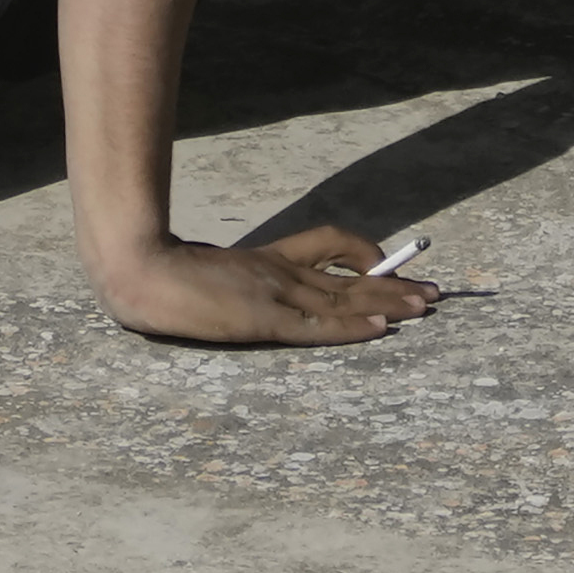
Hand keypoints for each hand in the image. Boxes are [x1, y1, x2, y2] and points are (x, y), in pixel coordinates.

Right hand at [100, 224, 435, 345]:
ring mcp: (273, 293)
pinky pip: (320, 324)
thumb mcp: (207, 272)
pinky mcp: (264, 317)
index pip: (327, 244)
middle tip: (435, 292)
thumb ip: (233, 279)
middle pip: (350, 275)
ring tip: (426, 307)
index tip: (387, 264)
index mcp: (265, 258)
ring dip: (390, 303)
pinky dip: (354, 326)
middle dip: (396, 284)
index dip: (363, 252)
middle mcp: (278, 271)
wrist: (138, 271)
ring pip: (345, 297)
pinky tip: (383, 328)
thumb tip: (241, 293)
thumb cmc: (159, 275)